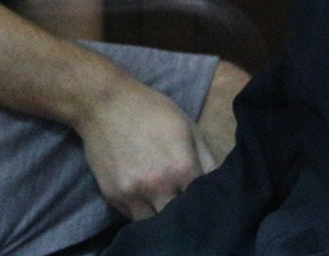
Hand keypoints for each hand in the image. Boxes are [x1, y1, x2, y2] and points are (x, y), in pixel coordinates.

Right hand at [74, 74, 210, 219]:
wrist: (105, 103)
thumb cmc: (152, 111)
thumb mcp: (188, 127)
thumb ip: (208, 159)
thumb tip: (222, 186)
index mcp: (183, 168)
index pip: (204, 203)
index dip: (205, 203)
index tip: (203, 201)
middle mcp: (159, 186)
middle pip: (180, 220)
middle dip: (184, 214)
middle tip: (184, 207)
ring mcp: (134, 194)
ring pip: (156, 226)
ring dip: (162, 218)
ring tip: (163, 204)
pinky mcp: (114, 196)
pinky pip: (133, 218)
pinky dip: (142, 213)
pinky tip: (145, 198)